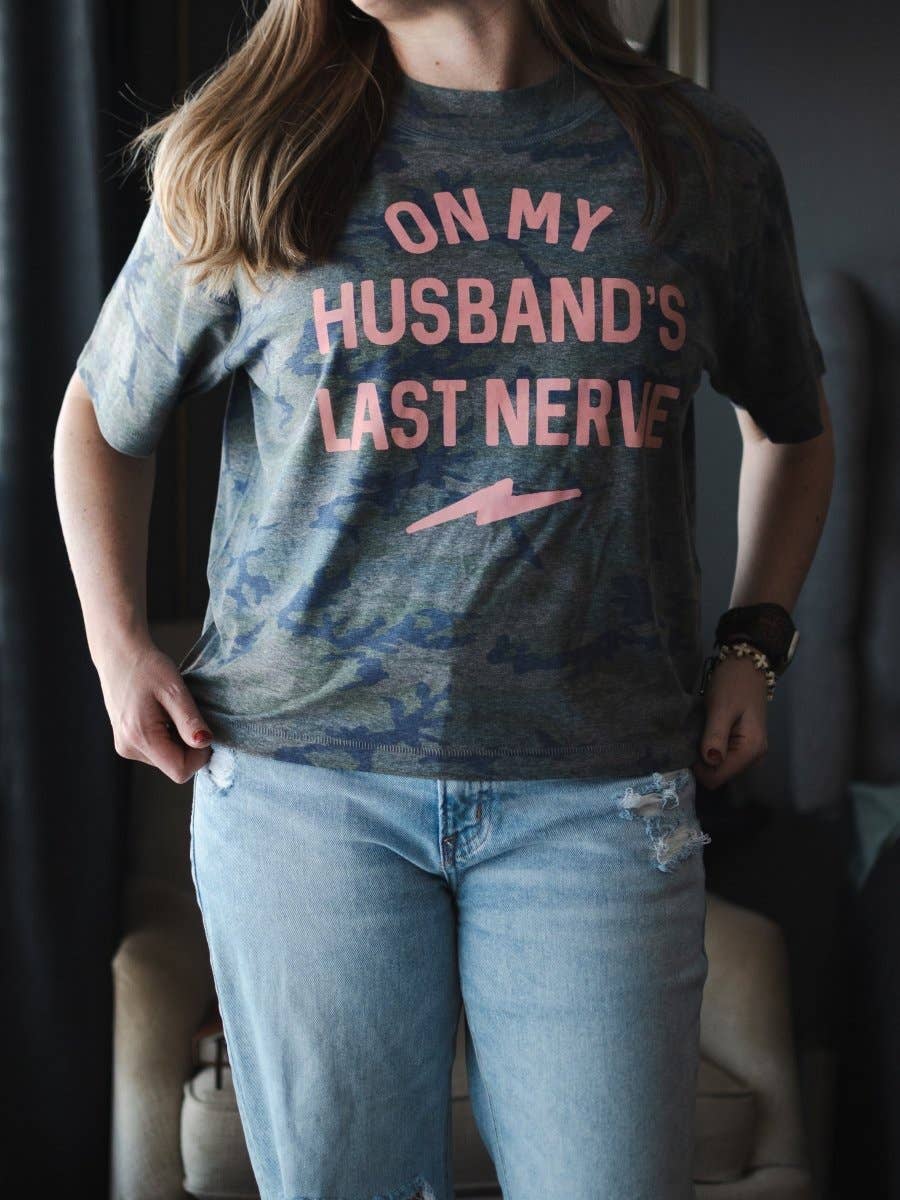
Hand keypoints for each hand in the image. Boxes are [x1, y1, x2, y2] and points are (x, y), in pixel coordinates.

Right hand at [95, 634, 213, 783]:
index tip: (204, 730)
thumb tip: (205, 743)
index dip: (199, 756)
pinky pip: (157, 750)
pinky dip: (167, 737)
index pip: (180, 770)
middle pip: (174, 765)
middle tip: (187, 714)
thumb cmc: (147, 666)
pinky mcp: (125, 741)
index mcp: (140, 737)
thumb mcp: (174, 690)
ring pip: (167, 759)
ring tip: (171, 711)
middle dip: (189, 746)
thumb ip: (189, 720)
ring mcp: (125, 747)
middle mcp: (129, 748)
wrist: (119, 654)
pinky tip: (163, 714)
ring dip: (178, 740)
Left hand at [692, 652, 769, 789]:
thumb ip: (715, 736)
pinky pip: (722, 756)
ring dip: (705, 754)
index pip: (717, 778)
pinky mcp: (743, 745)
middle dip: (701, 762)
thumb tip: (710, 761)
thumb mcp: (721, 707)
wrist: (747, 665)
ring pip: (719, 767)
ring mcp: (750, 752)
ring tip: (697, 733)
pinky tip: (704, 733)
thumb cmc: (733, 683)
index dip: (698, 768)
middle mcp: (754, 757)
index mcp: (751, 750)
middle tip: (689, 738)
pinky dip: (710, 748)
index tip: (686, 748)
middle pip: (718, 775)